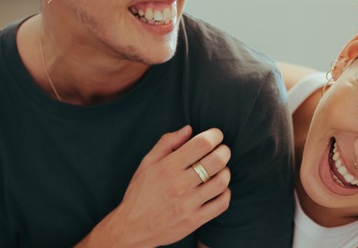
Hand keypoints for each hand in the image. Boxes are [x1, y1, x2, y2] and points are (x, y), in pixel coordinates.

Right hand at [78, 125, 231, 247]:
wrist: (132, 228)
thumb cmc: (139, 193)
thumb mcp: (147, 163)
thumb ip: (167, 143)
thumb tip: (189, 129)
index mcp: (168, 167)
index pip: (202, 144)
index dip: (215, 135)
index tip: (216, 135)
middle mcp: (179, 184)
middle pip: (216, 161)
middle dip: (224, 151)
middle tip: (222, 151)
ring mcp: (188, 204)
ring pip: (221, 182)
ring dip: (225, 172)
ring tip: (219, 170)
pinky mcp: (194, 220)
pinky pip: (221, 204)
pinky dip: (225, 193)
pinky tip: (219, 189)